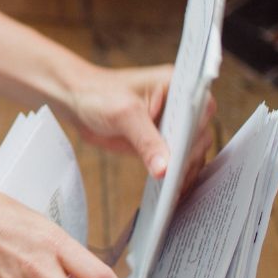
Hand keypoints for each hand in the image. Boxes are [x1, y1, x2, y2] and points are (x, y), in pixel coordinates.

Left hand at [62, 65, 214, 187]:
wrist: (78, 102)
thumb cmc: (99, 95)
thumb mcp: (124, 116)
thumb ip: (146, 141)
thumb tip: (165, 168)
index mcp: (179, 85)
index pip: (200, 113)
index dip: (195, 137)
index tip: (184, 159)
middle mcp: (181, 104)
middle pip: (198, 136)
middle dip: (189, 159)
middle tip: (177, 183)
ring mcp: (172, 124)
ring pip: (190, 151)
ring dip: (184, 171)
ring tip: (175, 193)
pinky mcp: (160, 141)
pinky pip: (173, 160)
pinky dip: (173, 175)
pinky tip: (169, 191)